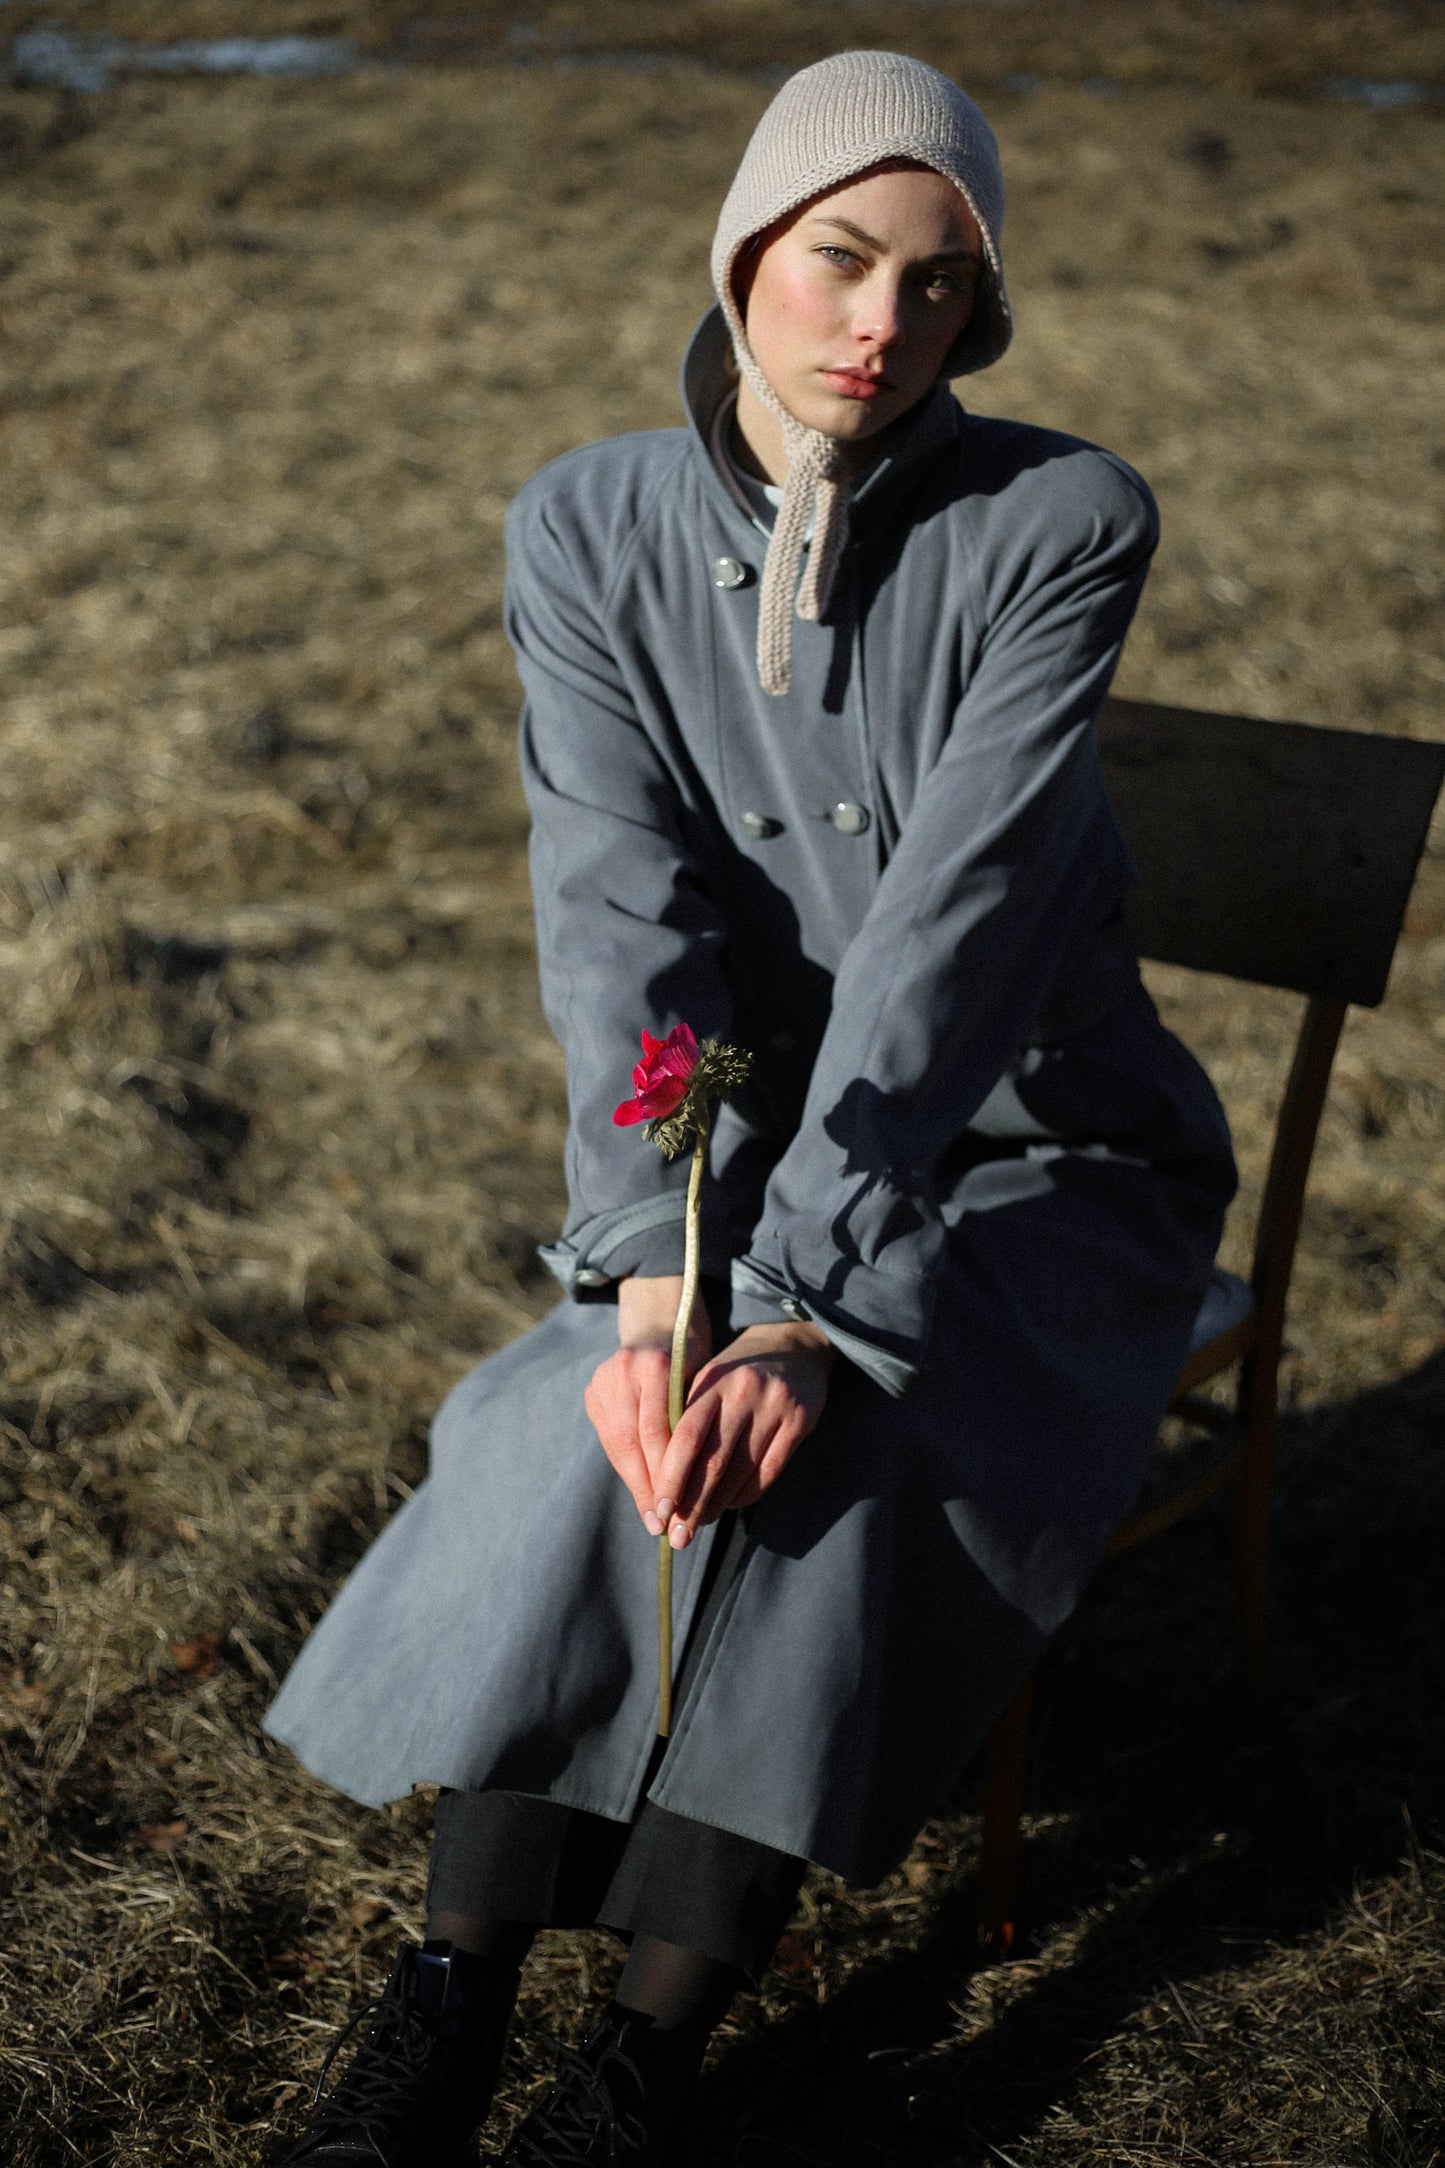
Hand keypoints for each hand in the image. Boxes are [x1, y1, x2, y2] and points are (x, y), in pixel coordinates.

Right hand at [585, 1277, 711, 1534]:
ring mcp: (605, 1378)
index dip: (667, 1472)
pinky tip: (640, 1489)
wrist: (663, 1325)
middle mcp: (625, 1368)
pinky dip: (626, 1466)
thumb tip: (702, 1486)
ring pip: (617, 1442)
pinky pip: (609, 1437)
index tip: (679, 1508)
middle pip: (632, 1440)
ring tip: (651, 1515)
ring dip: (635, 1482)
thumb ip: (697, 1423)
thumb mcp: (704, 1384)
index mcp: (657, 1364)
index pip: (657, 1430)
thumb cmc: (697, 1363)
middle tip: (661, 1523)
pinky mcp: (594, 1390)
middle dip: (648, 1485)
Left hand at [652, 1320, 834, 1549]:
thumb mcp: (708, 1384)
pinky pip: (770, 1471)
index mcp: (711, 1381)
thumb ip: (686, 1422)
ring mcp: (774, 1405)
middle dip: (692, 1503)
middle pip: (712, 1460)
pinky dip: (747, 1494)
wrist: (792, 1346)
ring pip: (740, 1471)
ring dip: (717, 1504)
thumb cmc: (736, 1374)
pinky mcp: (800, 1420)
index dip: (670, 1478)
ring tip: (700, 1523)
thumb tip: (661, 1485)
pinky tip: (731, 1503)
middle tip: (678, 1535)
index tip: (659, 1510)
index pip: (685, 1437)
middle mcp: (742, 1391)